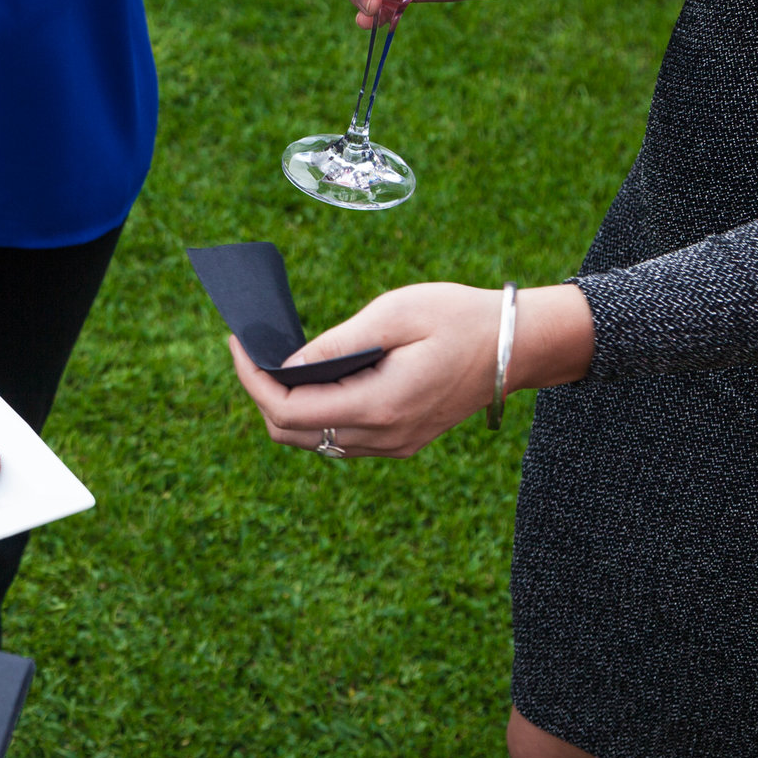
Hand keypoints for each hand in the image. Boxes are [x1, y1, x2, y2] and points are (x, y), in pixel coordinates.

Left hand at [227, 282, 594, 458]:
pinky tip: (315, 378)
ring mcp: (393, 444)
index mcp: (379, 405)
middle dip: (262, 395)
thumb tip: (287, 365)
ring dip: (287, 406)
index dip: (252, 381)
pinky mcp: (401, 441)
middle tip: (252, 352)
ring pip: (315, 441)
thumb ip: (336, 342)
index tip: (238, 344)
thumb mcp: (395, 313)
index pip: (288, 411)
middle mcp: (383, 437)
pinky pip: (341, 438)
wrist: (519, 345)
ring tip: (278, 362)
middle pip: (292, 434)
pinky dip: (316, 413)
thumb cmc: (459, 317)